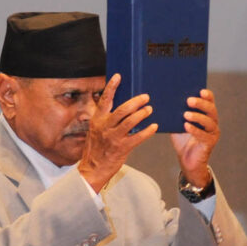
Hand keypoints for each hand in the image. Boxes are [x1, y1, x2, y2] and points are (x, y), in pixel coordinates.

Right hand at [78, 74, 157, 191]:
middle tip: (145, 97)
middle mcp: (104, 127)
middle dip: (135, 102)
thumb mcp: (96, 130)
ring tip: (150, 110)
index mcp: (97, 120)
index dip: (111, 87)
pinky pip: (137, 137)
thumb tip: (121, 107)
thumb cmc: (97, 148)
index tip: (118, 76)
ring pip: (130, 122)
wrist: (93, 169)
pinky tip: (154, 127)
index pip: (104, 100)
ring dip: (142, 114)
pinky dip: (147, 131)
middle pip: (122, 110)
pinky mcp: (122, 148)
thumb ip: (106, 119)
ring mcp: (113, 138)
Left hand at [171, 89, 219, 186]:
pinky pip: (203, 135)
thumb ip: (175, 113)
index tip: (200, 90)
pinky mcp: (210, 143)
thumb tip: (162, 98)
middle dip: (200, 104)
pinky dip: (195, 130)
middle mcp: (212, 121)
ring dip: (197, 117)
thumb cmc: (182, 139)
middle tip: (189, 100)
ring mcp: (213, 132)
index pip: (210, 100)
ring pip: (209, 122)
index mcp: (206, 113)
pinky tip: (186, 126)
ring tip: (185, 114)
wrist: (187, 159)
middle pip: (211, 109)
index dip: (207, 95)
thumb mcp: (177, 123)